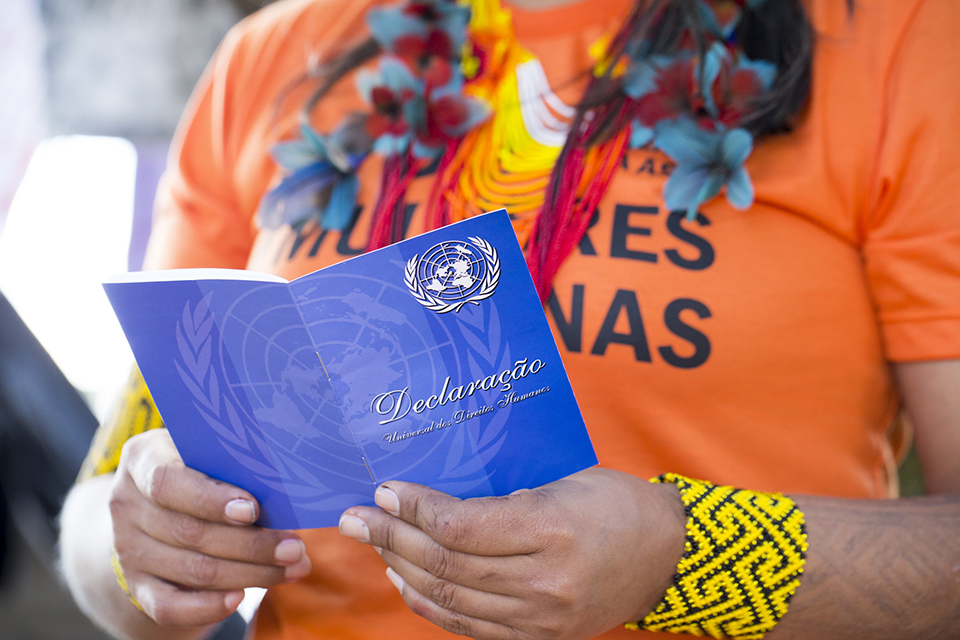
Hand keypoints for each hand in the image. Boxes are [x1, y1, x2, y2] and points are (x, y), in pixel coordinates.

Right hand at [108, 429, 311, 626]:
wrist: (157, 506)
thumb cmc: (200, 467)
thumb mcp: (208, 451)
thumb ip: (233, 462)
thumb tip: (286, 490)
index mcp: (142, 457)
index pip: (167, 481)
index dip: (210, 499)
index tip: (252, 509)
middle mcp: (127, 503)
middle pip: (191, 532)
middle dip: (251, 544)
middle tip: (294, 547)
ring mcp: (128, 548)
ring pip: (192, 570)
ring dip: (250, 573)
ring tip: (293, 567)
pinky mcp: (137, 585)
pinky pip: (168, 607)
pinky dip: (206, 607)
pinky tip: (241, 598)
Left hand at [338, 467, 685, 639]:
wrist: (668, 557)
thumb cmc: (618, 503)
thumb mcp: (566, 480)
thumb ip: (505, 496)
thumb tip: (436, 502)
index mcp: (553, 529)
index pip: (461, 526)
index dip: (414, 508)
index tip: (385, 490)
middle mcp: (545, 580)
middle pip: (447, 563)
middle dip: (391, 537)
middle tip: (356, 517)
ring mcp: (542, 617)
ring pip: (451, 598)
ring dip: (402, 569)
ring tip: (373, 544)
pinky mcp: (541, 638)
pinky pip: (470, 626)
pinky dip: (430, 605)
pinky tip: (406, 581)